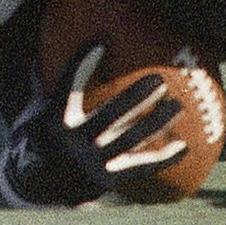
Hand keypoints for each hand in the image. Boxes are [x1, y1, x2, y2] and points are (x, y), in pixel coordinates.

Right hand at [0, 42, 188, 208]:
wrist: (42, 184)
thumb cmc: (51, 137)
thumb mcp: (45, 113)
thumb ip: (61, 88)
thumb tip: (72, 48)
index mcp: (57, 120)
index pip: (70, 86)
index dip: (82, 63)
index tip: (101, 41)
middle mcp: (75, 141)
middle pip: (111, 114)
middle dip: (136, 96)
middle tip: (159, 78)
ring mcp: (93, 161)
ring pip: (132, 139)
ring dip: (157, 122)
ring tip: (179, 105)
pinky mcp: (107, 179)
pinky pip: (140, 167)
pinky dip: (163, 158)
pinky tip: (183, 146)